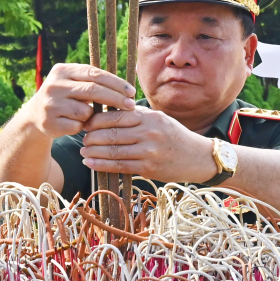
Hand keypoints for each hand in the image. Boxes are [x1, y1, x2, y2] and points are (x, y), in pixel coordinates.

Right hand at [24, 63, 135, 138]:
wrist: (35, 115)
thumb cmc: (65, 97)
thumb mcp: (74, 83)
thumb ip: (94, 81)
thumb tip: (127, 88)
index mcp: (62, 70)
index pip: (95, 73)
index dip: (116, 83)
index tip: (131, 91)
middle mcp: (54, 85)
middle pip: (93, 90)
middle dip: (115, 98)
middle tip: (131, 105)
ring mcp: (50, 104)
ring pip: (85, 111)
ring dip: (93, 116)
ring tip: (86, 115)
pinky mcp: (50, 122)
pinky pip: (77, 126)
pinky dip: (81, 127)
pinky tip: (74, 124)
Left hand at [79, 106, 218, 183]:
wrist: (197, 157)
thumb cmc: (174, 136)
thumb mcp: (158, 119)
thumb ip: (136, 116)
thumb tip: (107, 112)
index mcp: (149, 117)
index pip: (116, 116)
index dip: (97, 120)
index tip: (87, 123)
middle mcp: (148, 132)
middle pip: (111, 133)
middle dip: (92, 137)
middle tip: (82, 139)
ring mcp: (148, 151)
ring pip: (113, 150)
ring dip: (94, 152)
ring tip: (83, 152)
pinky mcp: (148, 168)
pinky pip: (119, 166)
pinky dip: (102, 165)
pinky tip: (91, 163)